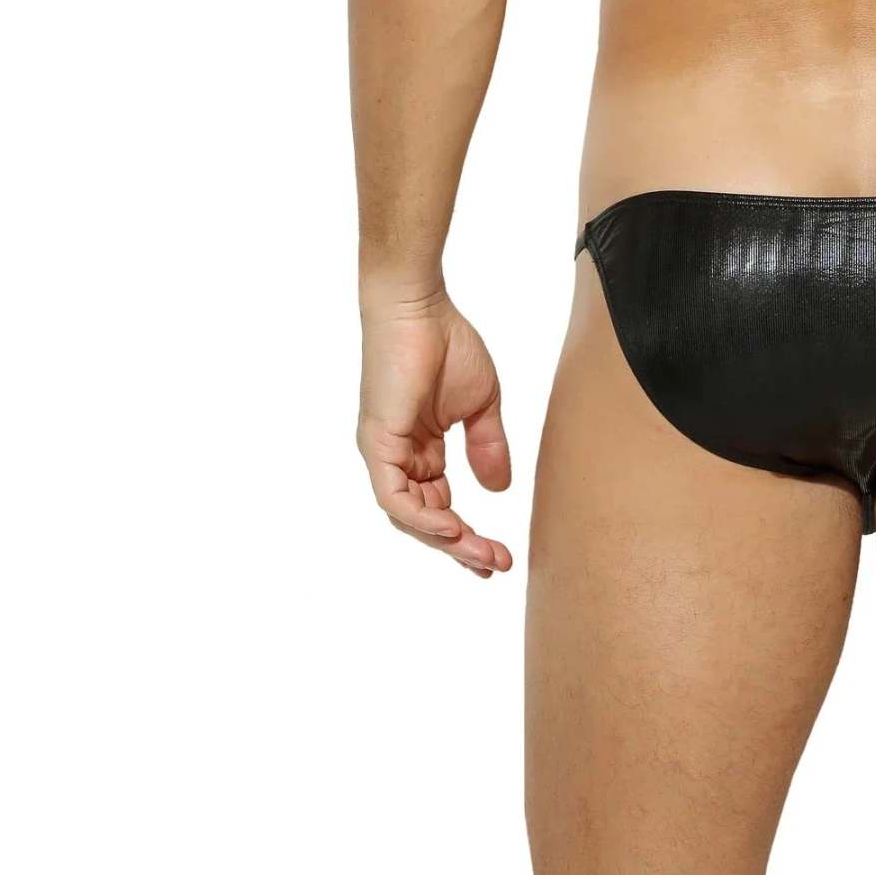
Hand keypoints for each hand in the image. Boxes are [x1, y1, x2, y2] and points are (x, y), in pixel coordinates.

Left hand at [356, 290, 514, 576]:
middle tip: (495, 566)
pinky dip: (422, 517)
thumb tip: (498, 490)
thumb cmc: (447, 344)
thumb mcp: (481, 406)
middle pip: (426, 519)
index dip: (467, 534)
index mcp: (420, 450)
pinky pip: (394, 495)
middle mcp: (398, 458)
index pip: (441, 505)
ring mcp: (384, 453)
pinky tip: (452, 529)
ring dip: (446, 540)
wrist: (419, 308)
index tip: (497, 556)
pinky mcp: (377, 443)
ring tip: (480, 555)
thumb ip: (487, 447)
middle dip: (461, 547)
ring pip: (410, 516)